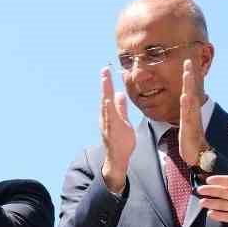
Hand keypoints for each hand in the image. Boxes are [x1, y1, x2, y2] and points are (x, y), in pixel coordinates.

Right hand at [99, 67, 135, 192]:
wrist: (117, 158)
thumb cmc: (121, 140)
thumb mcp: (123, 120)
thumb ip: (121, 108)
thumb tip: (119, 95)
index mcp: (110, 114)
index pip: (108, 95)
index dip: (107, 83)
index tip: (106, 69)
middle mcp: (106, 117)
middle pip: (105, 97)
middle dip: (105, 83)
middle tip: (104, 69)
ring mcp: (107, 122)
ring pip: (106, 104)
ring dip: (105, 91)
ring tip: (105, 78)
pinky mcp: (111, 128)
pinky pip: (109, 115)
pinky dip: (108, 106)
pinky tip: (108, 98)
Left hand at [177, 57, 206, 167]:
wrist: (197, 156)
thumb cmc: (190, 141)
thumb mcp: (185, 124)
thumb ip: (185, 113)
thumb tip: (182, 104)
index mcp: (189, 110)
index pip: (189, 90)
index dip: (188, 77)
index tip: (186, 62)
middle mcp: (192, 112)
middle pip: (191, 90)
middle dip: (190, 75)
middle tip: (188, 61)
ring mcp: (192, 119)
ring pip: (190, 99)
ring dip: (189, 86)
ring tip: (187, 73)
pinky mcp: (190, 128)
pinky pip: (188, 115)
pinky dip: (187, 105)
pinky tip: (185, 96)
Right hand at [197, 175, 227, 226]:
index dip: (221, 180)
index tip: (210, 179)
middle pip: (222, 192)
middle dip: (211, 191)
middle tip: (200, 190)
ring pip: (221, 204)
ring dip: (212, 203)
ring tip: (202, 202)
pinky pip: (226, 216)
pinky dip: (218, 215)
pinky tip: (211, 214)